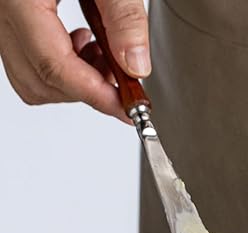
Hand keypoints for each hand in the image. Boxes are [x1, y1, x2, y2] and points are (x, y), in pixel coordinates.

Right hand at [0, 0, 148, 119]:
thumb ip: (123, 16)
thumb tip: (135, 66)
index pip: (53, 65)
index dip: (95, 94)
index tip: (128, 107)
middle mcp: (4, 12)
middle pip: (40, 80)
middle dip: (87, 90)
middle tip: (123, 80)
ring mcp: (4, 19)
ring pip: (31, 78)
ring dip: (75, 82)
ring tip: (106, 57)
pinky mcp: (13, 21)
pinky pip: (29, 61)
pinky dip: (63, 67)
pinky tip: (87, 45)